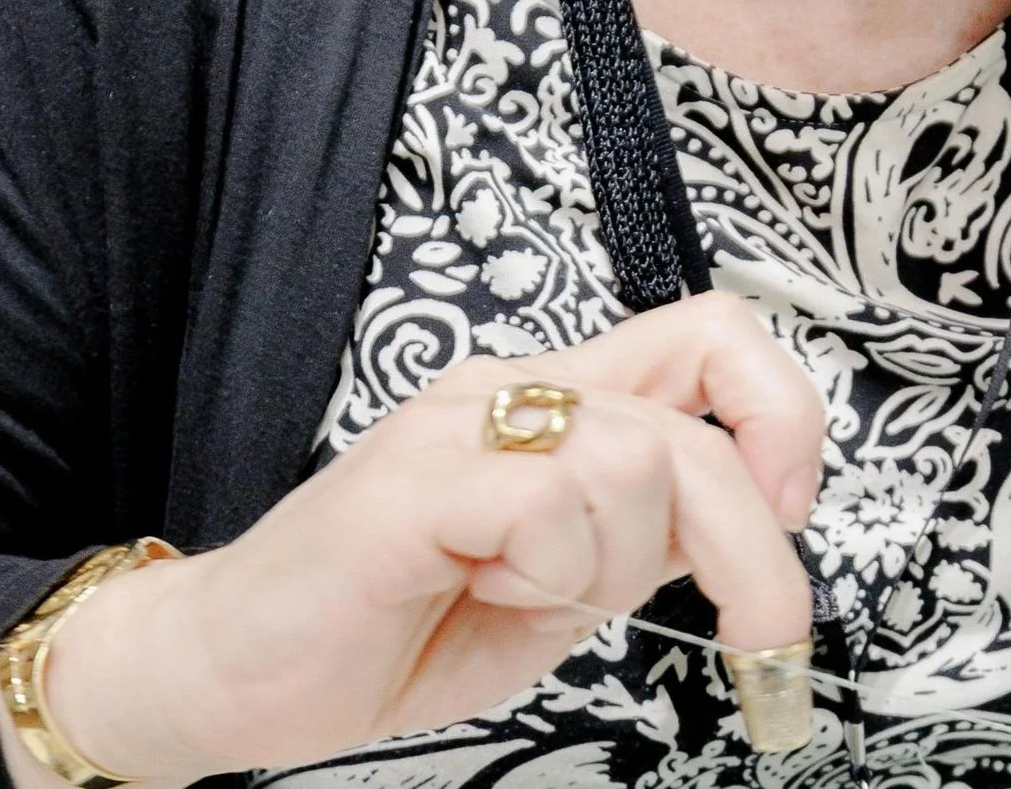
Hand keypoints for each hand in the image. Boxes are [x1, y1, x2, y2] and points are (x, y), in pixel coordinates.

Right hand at [0, 293, 822, 787]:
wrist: (221, 674)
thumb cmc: (387, 628)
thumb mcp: (557, 588)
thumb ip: (641, 538)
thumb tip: (750, 526)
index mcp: (560, 404)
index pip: (710, 336)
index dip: (779, 410)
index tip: (789, 509)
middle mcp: (516, 390)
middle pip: (694, 415)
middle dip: (755, 543)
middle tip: (762, 635)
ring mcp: (460, 425)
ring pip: (633, 459)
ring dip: (615, 564)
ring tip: (530, 596)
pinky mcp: (409, 483)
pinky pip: (542, 504)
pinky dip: (546, 571)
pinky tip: (484, 587)